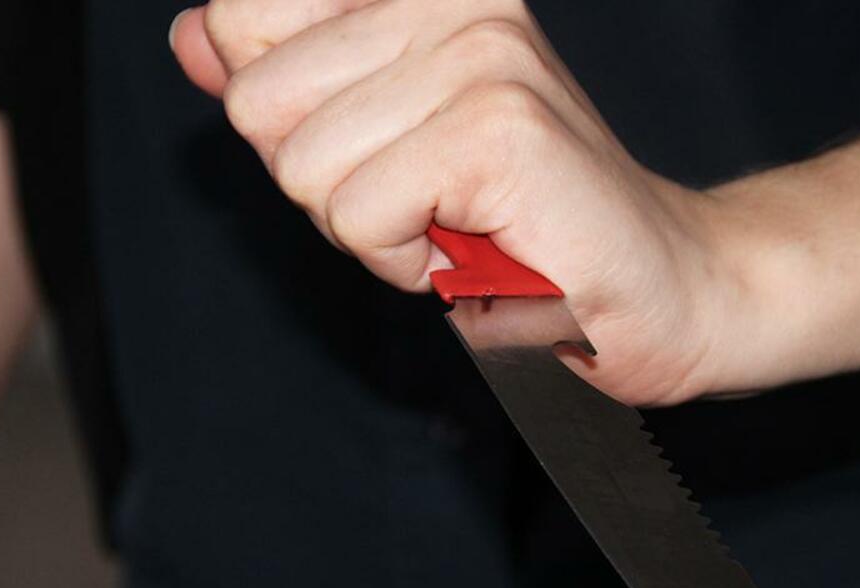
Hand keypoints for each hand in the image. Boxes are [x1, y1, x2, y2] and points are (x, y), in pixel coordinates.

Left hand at [170, 0, 785, 406]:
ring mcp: (479, 54)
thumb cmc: (524, 230)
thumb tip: (194, 37)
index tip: (386, 154)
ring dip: (369, 232)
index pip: (244, 19)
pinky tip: (476, 254)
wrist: (665, 288)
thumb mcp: (382, 147)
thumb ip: (291, 85)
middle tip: (425, 207)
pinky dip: (404, 264)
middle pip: (258, 105)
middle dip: (324, 187)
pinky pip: (359, 214)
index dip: (289, 121)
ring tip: (458, 229)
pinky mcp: (498, 128)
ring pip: (303, 167)